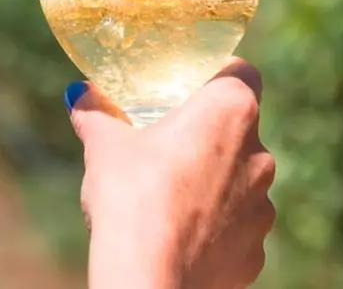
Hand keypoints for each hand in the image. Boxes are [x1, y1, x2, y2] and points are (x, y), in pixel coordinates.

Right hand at [69, 59, 276, 288]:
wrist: (147, 279)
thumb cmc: (131, 196)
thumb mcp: (104, 146)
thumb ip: (96, 114)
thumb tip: (80, 95)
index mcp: (231, 110)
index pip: (242, 74)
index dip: (219, 77)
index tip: (192, 89)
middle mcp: (259, 154)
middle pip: (241, 131)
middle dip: (211, 135)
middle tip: (171, 144)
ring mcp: (262, 207)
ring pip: (242, 182)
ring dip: (216, 184)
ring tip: (173, 196)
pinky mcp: (256, 251)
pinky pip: (238, 229)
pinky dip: (216, 229)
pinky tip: (182, 235)